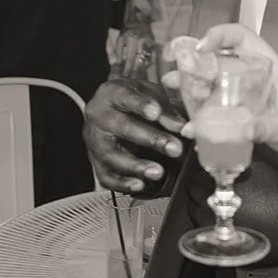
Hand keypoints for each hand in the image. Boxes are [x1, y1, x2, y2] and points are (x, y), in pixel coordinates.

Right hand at [84, 79, 185, 193]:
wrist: (111, 110)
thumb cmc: (133, 100)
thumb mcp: (150, 95)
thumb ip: (166, 108)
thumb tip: (183, 127)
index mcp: (111, 93)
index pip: (125, 97)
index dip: (140, 105)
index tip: (156, 112)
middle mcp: (98, 115)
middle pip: (120, 127)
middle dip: (150, 139)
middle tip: (174, 148)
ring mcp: (94, 140)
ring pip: (110, 155)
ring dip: (136, 166)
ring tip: (158, 172)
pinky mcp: (95, 161)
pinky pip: (105, 176)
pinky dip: (122, 183)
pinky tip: (140, 185)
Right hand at [168, 24, 277, 167]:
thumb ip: (266, 127)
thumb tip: (236, 129)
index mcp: (273, 69)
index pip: (242, 38)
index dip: (219, 35)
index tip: (199, 48)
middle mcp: (260, 82)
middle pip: (224, 64)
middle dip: (196, 67)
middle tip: (171, 76)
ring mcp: (257, 103)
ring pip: (221, 91)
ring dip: (197, 94)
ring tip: (174, 99)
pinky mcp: (256, 125)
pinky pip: (226, 117)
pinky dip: (209, 121)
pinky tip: (194, 131)